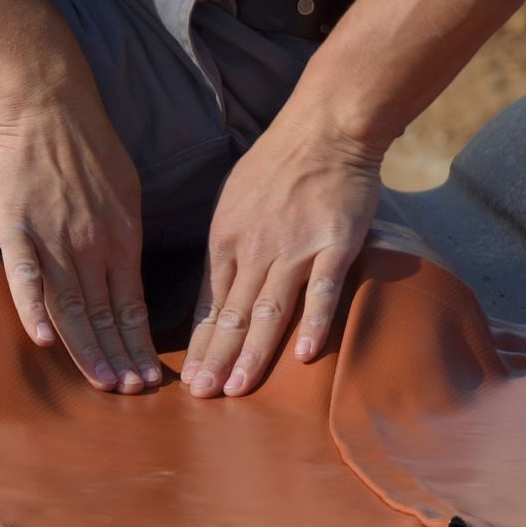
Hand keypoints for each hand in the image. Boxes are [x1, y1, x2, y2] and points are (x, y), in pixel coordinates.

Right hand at [0, 88, 160, 393]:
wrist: (48, 105)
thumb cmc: (88, 146)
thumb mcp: (126, 192)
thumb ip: (124, 236)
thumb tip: (129, 271)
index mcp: (122, 239)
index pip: (133, 306)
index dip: (139, 345)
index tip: (148, 378)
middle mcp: (93, 246)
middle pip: (106, 315)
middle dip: (120, 359)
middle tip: (131, 394)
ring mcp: (55, 240)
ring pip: (73, 306)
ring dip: (88, 349)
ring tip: (102, 383)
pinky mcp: (18, 229)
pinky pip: (27, 275)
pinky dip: (34, 308)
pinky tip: (44, 340)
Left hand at [182, 108, 383, 397]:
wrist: (325, 128)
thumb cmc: (277, 164)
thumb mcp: (233, 202)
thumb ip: (226, 249)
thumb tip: (215, 292)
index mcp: (225, 241)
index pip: (208, 304)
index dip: (200, 344)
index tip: (191, 379)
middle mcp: (254, 250)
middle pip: (232, 315)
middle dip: (215, 360)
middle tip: (204, 398)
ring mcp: (295, 249)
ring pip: (269, 310)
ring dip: (252, 353)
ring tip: (239, 389)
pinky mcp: (334, 245)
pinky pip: (322, 289)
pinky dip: (313, 322)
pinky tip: (304, 355)